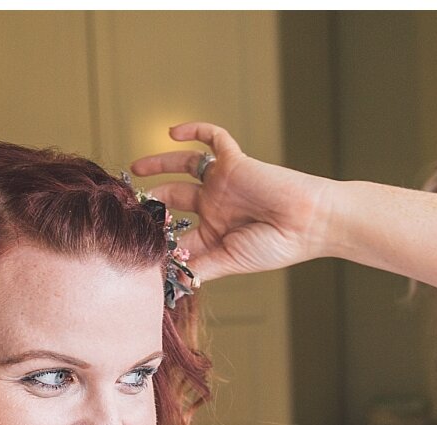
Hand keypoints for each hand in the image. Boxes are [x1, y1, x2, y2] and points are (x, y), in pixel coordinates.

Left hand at [130, 123, 335, 282]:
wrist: (309, 223)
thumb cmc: (275, 246)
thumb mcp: (229, 260)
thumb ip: (197, 266)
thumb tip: (167, 283)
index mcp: (213, 233)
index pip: (176, 234)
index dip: (156, 237)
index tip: (134, 240)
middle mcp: (215, 206)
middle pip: (172, 198)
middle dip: (150, 201)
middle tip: (127, 202)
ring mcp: (223, 182)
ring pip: (184, 166)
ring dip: (158, 164)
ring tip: (135, 168)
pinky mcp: (235, 161)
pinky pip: (212, 138)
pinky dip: (194, 130)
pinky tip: (172, 131)